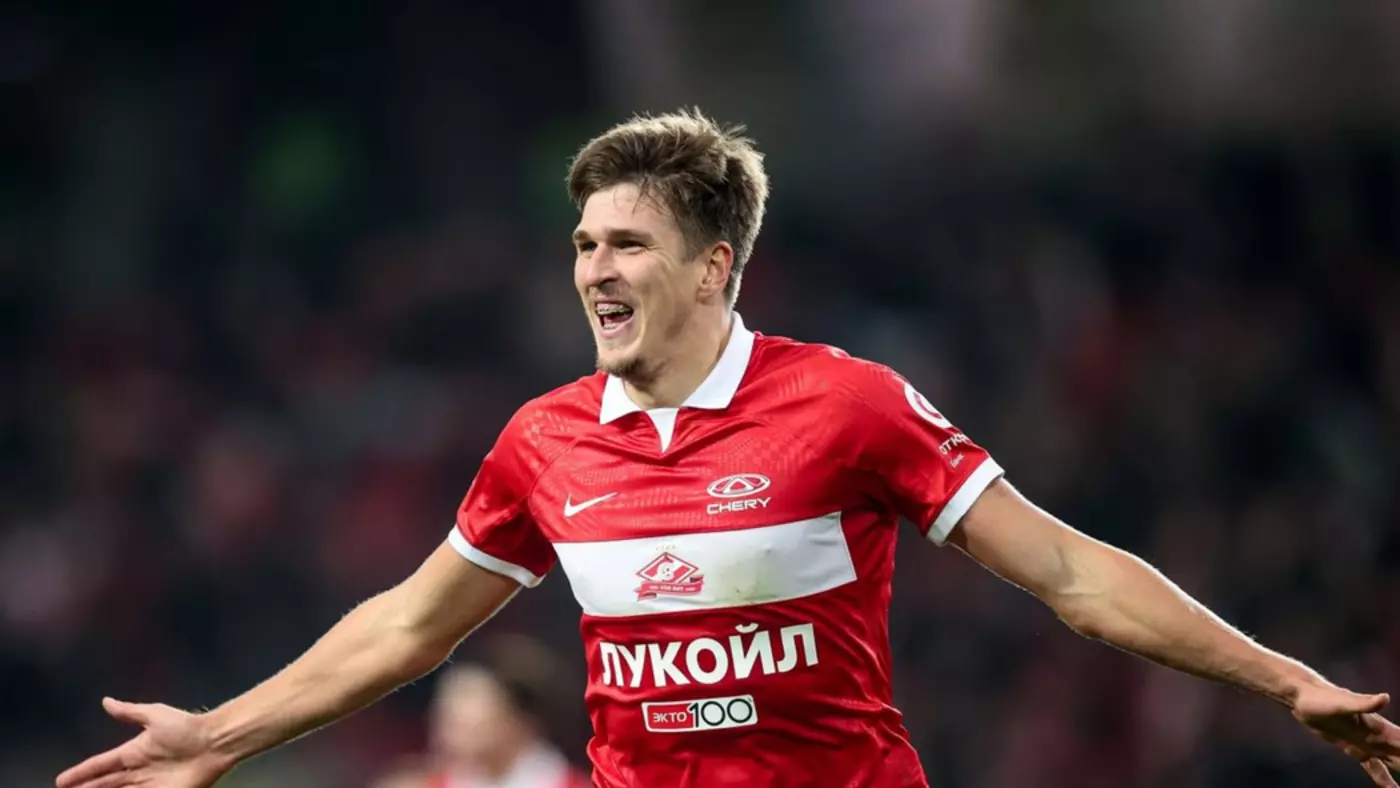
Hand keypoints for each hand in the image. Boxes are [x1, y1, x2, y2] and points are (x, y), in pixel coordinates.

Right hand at [56, 697, 232, 787]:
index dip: (81, 773)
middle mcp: (138, 771)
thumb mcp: (155, 715)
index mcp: (134, 752)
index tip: (61, 781)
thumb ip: (130, 711)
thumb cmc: (187, 727)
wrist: (216, 741)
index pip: (100, 765)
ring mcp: (150, 785)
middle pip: (105, 784)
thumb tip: (106, 701)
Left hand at [1292, 684, 1399, 786]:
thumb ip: (1363, 703)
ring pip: (1395, 763)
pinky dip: (1384, 779)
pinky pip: (1374, 767)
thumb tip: (1385, 698)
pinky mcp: (1355, 748)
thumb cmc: (1321, 699)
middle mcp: (1378, 737)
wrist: (1302, 697)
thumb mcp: (1341, 703)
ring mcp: (1368, 743)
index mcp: (1380, 729)